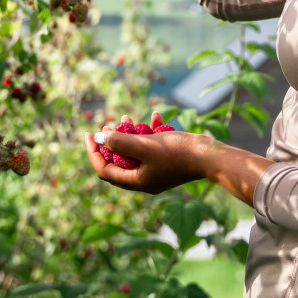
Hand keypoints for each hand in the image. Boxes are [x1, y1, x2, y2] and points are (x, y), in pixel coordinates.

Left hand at [84, 113, 210, 194]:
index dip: (94, 152)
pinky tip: (156, 116)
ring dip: (129, 134)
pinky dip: (150, 133)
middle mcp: (144, 179)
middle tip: (107, 124)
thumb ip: (120, 142)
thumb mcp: (145, 145)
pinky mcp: (167, 161)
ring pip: (134, 152)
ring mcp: (156, 171)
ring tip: (126, 118)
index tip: (89, 134)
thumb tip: (99, 138)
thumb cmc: (177, 152)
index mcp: (136, 181)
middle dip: (111, 141)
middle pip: (118, 161)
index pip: (105, 170)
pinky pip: (152, 147)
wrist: (208, 155)